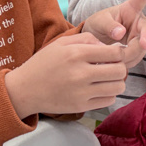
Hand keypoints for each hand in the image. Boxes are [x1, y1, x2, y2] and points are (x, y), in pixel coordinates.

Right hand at [5, 33, 128, 117]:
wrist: (24, 90)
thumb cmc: (44, 64)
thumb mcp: (61, 43)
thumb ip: (87, 39)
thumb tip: (109, 46)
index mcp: (76, 54)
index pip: (114, 52)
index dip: (119, 52)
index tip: (114, 54)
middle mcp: (81, 74)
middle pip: (120, 70)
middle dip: (120, 67)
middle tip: (113, 66)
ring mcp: (82, 93)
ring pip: (118, 87)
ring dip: (117, 81)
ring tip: (107, 79)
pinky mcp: (81, 106)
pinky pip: (109, 100)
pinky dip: (109, 94)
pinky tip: (99, 89)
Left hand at [82, 0, 145, 66]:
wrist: (97, 39)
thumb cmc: (99, 24)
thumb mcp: (99, 21)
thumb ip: (109, 26)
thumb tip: (121, 33)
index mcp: (130, 9)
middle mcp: (139, 22)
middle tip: (143, 45)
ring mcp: (140, 36)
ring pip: (143, 47)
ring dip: (132, 54)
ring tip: (116, 57)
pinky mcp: (138, 49)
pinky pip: (137, 57)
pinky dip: (129, 61)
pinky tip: (118, 63)